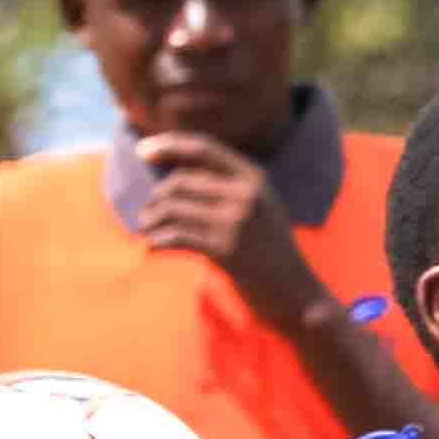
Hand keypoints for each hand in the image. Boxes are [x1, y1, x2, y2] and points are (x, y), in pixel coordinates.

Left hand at [132, 133, 329, 318]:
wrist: (296, 293)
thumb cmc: (270, 250)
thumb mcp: (259, 206)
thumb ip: (228, 186)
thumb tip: (172, 170)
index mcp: (254, 178)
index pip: (203, 149)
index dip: (169, 145)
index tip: (142, 150)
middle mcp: (246, 195)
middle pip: (180, 182)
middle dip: (157, 198)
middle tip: (148, 216)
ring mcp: (237, 222)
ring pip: (173, 208)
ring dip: (151, 220)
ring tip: (148, 231)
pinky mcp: (226, 250)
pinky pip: (176, 237)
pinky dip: (157, 242)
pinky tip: (152, 249)